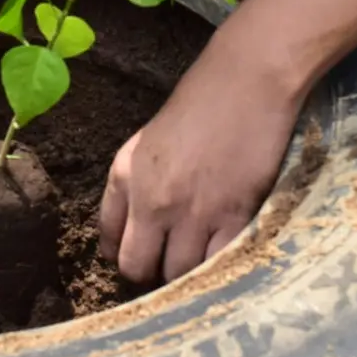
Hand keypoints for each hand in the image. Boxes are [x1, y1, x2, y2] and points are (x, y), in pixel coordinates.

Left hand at [98, 40, 303, 283]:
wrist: (247, 81)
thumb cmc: (200, 101)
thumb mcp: (149, 140)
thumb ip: (136, 183)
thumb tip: (134, 227)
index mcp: (125, 175)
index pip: (109, 239)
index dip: (122, 254)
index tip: (138, 255)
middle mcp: (151, 200)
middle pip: (138, 268)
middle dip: (151, 272)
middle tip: (169, 263)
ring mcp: (192, 212)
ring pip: (179, 275)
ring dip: (187, 275)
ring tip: (199, 260)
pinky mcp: (234, 216)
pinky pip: (219, 265)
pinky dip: (220, 269)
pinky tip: (225, 257)